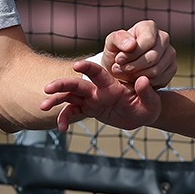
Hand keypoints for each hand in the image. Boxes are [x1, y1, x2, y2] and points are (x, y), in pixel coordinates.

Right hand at [40, 57, 162, 130]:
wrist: (141, 114)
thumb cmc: (148, 106)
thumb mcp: (151, 101)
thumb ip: (146, 91)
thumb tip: (142, 81)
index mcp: (111, 84)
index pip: (97, 73)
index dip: (87, 67)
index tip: (76, 65)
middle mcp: (97, 90)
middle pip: (76, 84)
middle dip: (62, 84)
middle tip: (47, 88)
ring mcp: (91, 99)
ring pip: (69, 96)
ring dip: (55, 100)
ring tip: (43, 106)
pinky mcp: (88, 109)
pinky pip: (72, 112)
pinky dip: (64, 119)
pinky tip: (60, 128)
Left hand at [101, 19, 174, 88]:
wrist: (121, 67)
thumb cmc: (116, 52)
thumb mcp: (111, 43)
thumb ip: (119, 39)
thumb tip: (132, 44)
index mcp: (149, 27)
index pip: (148, 41)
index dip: (132, 53)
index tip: (119, 60)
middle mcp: (163, 38)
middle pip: (152, 57)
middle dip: (132, 66)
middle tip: (119, 69)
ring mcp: (170, 53)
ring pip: (157, 70)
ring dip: (137, 76)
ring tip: (125, 73)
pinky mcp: (172, 68)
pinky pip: (161, 79)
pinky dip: (146, 83)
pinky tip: (136, 79)